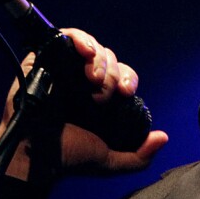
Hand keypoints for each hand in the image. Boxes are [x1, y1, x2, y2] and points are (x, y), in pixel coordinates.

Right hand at [0, 28, 168, 180]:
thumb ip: (139, 157)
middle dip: (112, 74)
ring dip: (98, 59)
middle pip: (108, 59)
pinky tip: (86, 52)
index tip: (126, 93)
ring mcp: (62, 68)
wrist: (36, 158)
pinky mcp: (43, 59)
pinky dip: (79, 39)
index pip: (122, 75)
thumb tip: (163, 137)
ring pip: (90, 47)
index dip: (128, 79)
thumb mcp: (110, 161)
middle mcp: (81, 79)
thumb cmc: (68, 159)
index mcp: (99, 95)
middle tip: (103, 93)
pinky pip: (64, 37)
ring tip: (94, 77)